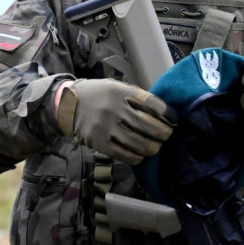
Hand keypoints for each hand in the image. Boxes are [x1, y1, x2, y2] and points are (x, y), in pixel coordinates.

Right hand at [55, 79, 175, 164]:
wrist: (68, 103)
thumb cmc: (99, 95)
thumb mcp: (117, 88)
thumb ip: (136, 98)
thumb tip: (163, 113)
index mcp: (121, 91)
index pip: (151, 103)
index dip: (167, 113)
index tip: (175, 119)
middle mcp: (113, 108)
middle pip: (147, 124)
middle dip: (163, 133)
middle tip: (168, 135)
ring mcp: (105, 126)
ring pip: (137, 142)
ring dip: (152, 147)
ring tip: (156, 147)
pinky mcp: (98, 142)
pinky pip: (122, 154)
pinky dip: (135, 157)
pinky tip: (140, 155)